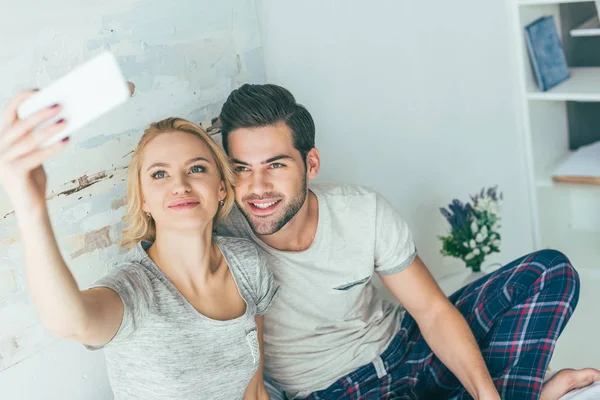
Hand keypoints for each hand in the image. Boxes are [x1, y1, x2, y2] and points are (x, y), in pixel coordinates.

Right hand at [0, 90, 67, 207]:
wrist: (30, 205)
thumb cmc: (34, 175)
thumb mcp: (34, 151)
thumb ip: (39, 136)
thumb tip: (61, 115)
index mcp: (0, 138)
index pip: (8, 112)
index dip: (22, 99)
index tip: (39, 91)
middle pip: (20, 124)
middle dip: (40, 112)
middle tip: (60, 104)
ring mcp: (2, 160)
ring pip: (29, 140)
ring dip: (50, 129)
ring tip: (66, 121)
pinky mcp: (13, 172)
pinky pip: (36, 156)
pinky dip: (53, 147)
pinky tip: (66, 140)